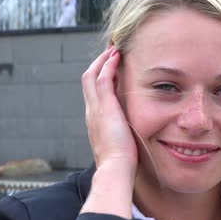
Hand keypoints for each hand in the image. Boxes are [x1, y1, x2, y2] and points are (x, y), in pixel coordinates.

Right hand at [80, 46, 136, 217]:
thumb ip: (123, 136)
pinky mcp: (104, 107)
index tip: (110, 70)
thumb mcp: (120, 145)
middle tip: (109, 53)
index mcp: (94, 121)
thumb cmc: (121, 163)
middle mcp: (91, 112)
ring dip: (102, 61)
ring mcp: (95, 109)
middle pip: (88, 81)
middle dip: (98, 64)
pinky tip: (117, 57)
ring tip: (113, 50)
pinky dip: (108, 66)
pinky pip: (103, 79)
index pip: (93, 94)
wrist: (115, 169)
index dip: (100, 79)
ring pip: (92, 76)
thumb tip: (133, 136)